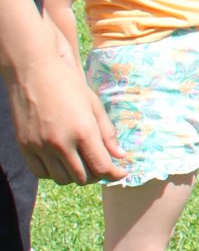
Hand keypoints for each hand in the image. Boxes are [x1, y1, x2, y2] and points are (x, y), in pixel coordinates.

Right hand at [9, 37, 127, 184]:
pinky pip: (41, 173)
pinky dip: (54, 173)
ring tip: (83, 165)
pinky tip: (61, 163)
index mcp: (83, 132)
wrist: (33, 71)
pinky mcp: (25, 147)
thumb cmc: (68, 85)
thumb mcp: (94, 106)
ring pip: (62, 179)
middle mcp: (61, 143)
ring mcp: (40, 146)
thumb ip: (107, 133)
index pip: (102, 167)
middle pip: (82, 177)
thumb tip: (120, 156)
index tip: (122, 173)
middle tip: (102, 167)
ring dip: (76, 176)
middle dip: (97, 175)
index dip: (115, 175)